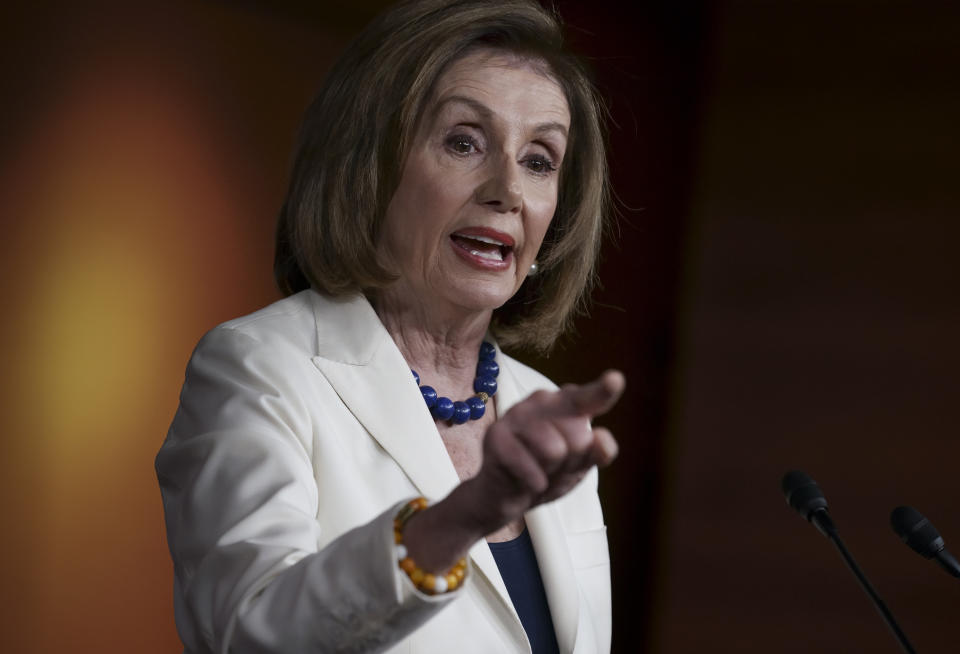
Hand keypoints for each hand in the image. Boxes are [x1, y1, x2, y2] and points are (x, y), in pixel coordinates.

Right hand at [464, 369, 623, 532]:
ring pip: (554, 451)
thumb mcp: (579, 466)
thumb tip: (603, 437)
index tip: (615, 380)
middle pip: (578, 437)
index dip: (603, 390)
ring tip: (537, 469)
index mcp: (566, 403)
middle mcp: (541, 401)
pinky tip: (524, 480)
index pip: (588, 398)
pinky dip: (534, 483)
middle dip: (570, 462)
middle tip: (552, 466)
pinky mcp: (496, 435)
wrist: (505, 496)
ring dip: (549, 472)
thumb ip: (597, 451)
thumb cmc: (546, 473)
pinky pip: (531, 467)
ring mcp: (516, 414)